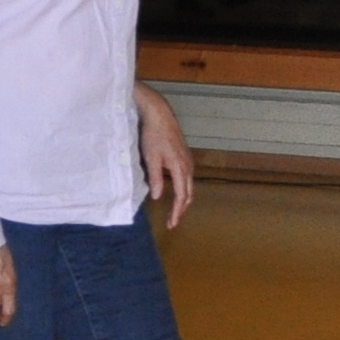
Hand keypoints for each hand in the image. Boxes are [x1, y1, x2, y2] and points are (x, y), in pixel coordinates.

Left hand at [139, 89, 195, 225]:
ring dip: (183, 200)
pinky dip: (183, 190)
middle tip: (173, 222)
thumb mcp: (151, 158)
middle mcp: (188, 167)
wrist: (160, 116)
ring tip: (174, 211)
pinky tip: (175, 192)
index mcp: (180, 169)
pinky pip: (187, 178)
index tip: (172, 224)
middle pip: (188, 194)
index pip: (181, 197)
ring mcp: (188, 161)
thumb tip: (157, 197)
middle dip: (181, 210)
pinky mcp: (185, 157)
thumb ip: (155, 178)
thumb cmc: (153, 136)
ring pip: (189, 187)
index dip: (177, 212)